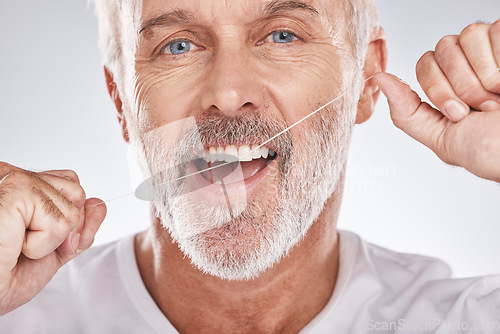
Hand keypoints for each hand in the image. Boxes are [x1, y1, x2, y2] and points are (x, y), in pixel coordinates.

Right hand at [0, 163, 105, 314]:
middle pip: (78, 193)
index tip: (35, 239)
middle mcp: (16, 176)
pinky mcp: (16, 192)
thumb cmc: (4, 273)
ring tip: (17, 245)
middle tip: (27, 245)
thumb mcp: (53, 248)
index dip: (68, 218)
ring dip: (50, 240)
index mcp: (23, 185)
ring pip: (72, 209)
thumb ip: (79, 227)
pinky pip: (60, 223)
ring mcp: (14, 181)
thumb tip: (100, 204)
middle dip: (64, 228)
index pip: (72, 186)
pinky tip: (14, 245)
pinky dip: (41, 246)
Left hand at [374, 20, 499, 181]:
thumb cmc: (491, 150)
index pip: (424, 63)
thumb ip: (406, 112)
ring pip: (466, 35)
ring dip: (482, 74)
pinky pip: (493, 30)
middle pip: (441, 49)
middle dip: (459, 84)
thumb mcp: (441, 138)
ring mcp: (491, 50)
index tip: (458, 114)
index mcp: (449, 86)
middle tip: (479, 107)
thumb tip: (378, 78)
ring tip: (498, 96)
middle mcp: (468, 65)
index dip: (438, 89)